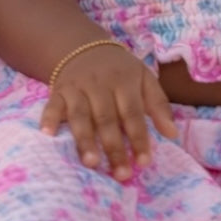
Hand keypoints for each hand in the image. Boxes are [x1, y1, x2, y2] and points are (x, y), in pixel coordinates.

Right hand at [40, 44, 176, 181]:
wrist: (83, 46)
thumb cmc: (119, 70)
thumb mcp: (144, 78)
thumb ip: (159, 105)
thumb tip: (172, 134)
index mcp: (124, 82)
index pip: (133, 114)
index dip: (139, 138)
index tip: (143, 163)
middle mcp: (100, 84)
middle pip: (107, 119)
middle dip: (114, 147)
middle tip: (121, 174)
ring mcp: (77, 87)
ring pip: (80, 115)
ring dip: (85, 139)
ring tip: (91, 162)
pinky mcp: (58, 90)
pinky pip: (52, 105)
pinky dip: (48, 119)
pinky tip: (47, 134)